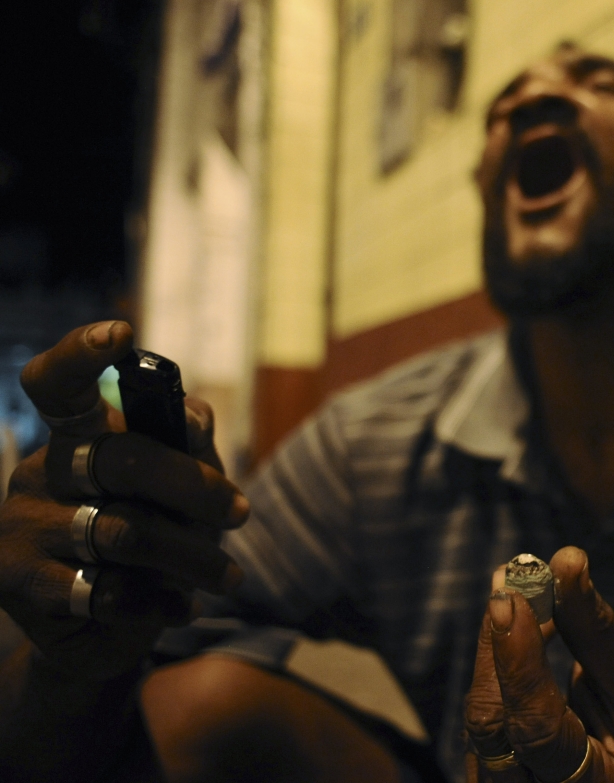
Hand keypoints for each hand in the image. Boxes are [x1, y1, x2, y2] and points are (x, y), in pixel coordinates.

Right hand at [0, 321, 247, 680]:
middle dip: (195, 487)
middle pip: (123, 459)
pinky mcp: (24, 588)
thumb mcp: (178, 488)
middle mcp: (37, 473)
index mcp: (71, 437)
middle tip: (241, 515)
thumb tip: (196, 419)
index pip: (56, 382)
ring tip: (231, 578)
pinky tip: (183, 608)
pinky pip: (110, 589)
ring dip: (194, 557)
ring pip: (128, 531)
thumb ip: (189, 446)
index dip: (81, 353)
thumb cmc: (150, 538)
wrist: (98, 630)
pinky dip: (161, 601)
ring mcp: (21, 529)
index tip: (121, 333)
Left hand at [463, 546, 613, 782]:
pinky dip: (495, 660)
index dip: (521, 664)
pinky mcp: (489, 770)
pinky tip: (513, 622)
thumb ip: (594, 627)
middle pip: (493, 724)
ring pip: (480, 716)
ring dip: (496, 646)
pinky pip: (481, 711)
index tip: (511, 599)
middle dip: (498, 646)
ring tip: (519, 591)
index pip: (537, 731)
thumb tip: (565, 560)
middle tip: (510, 581)